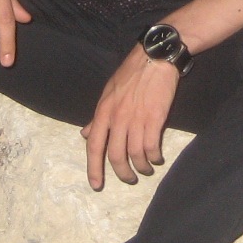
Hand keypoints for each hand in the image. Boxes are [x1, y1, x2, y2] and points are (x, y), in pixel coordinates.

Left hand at [81, 46, 179, 189]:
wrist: (155, 58)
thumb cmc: (131, 74)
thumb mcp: (108, 93)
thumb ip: (97, 117)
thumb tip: (85, 134)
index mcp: (103, 111)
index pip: (93, 145)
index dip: (93, 168)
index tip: (96, 184)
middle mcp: (117, 117)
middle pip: (115, 155)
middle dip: (122, 173)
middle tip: (129, 179)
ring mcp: (136, 118)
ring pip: (135, 154)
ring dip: (141, 167)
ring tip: (146, 169)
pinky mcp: (155, 118)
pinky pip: (151, 146)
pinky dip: (154, 156)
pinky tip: (157, 158)